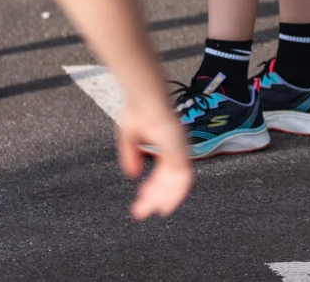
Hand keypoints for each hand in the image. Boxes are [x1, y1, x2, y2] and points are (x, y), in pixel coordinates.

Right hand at [112, 91, 192, 219]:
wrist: (144, 98)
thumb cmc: (138, 109)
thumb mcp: (128, 138)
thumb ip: (131, 156)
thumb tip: (132, 175)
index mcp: (167, 143)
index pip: (164, 171)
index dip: (155, 186)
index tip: (143, 198)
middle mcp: (176, 148)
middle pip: (170, 180)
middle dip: (157, 196)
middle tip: (143, 210)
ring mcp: (180, 150)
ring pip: (177, 183)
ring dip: (165, 198)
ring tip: (152, 211)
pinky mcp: (180, 151)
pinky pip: (181, 179)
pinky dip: (173, 194)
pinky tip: (163, 204)